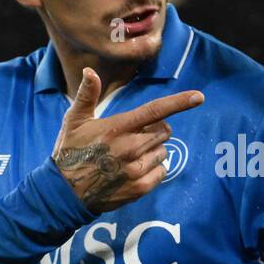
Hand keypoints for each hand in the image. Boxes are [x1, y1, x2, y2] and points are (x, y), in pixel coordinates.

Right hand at [52, 67, 203, 212]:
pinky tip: (133, 170)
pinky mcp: (140, 188)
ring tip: (129, 156)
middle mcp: (130, 148)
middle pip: (164, 131)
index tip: (199, 97)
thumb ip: (87, 95)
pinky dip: (154, 169)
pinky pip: (162, 171)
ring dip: (153, 151)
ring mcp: (136, 169)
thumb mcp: (74, 120)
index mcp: (117, 127)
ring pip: (163, 151)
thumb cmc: (69, 151)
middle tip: (135, 136)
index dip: (179, 103)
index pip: (154, 111)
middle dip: (155, 130)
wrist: (64, 192)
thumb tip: (90, 71)